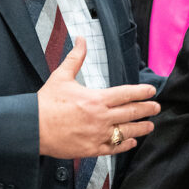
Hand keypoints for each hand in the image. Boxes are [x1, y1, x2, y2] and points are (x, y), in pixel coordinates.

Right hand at [36, 39, 158, 158]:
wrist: (32, 128)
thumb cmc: (45, 102)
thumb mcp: (61, 76)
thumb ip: (76, 58)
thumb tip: (81, 39)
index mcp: (96, 99)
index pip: (126, 94)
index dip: (142, 93)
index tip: (152, 92)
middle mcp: (101, 117)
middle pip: (131, 113)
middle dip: (147, 110)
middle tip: (156, 108)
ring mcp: (98, 135)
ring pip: (126, 132)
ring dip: (141, 128)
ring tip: (150, 126)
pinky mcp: (91, 149)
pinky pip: (114, 148)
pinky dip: (125, 145)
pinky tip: (131, 142)